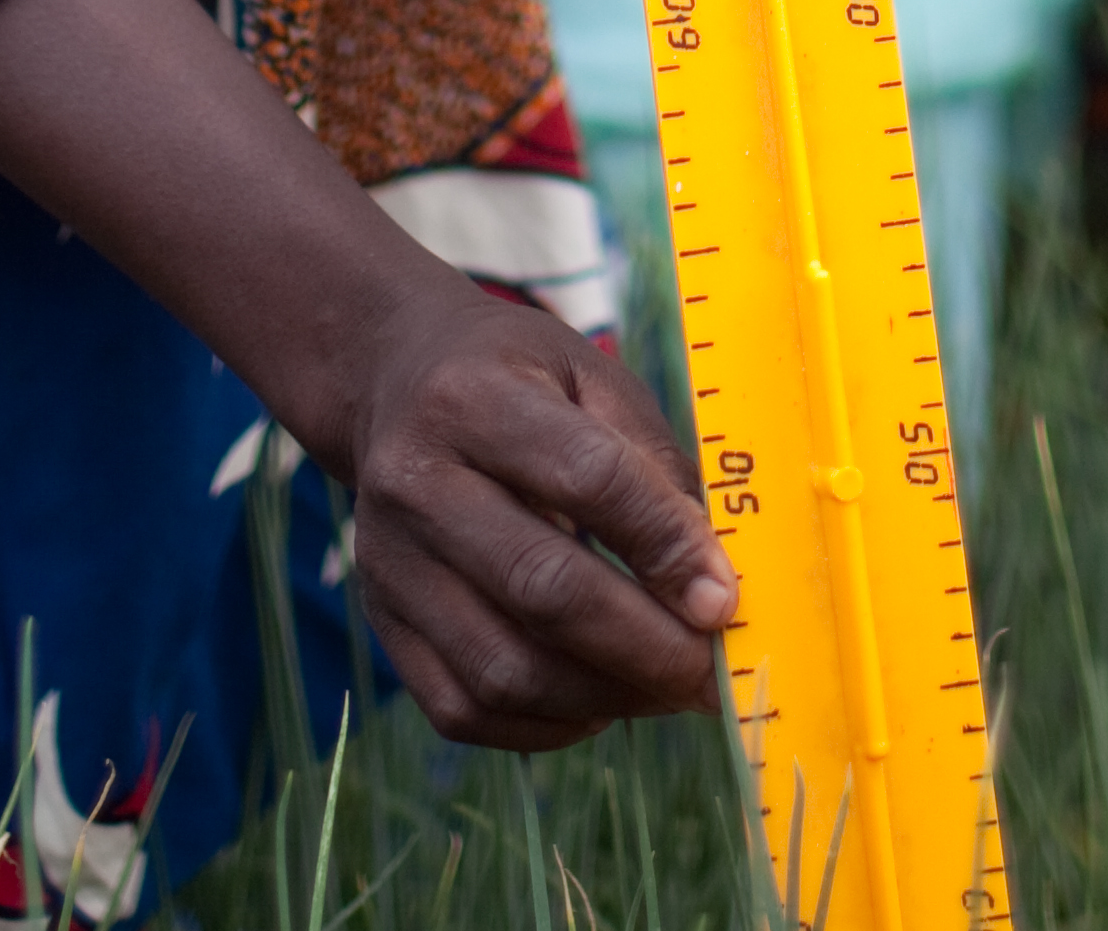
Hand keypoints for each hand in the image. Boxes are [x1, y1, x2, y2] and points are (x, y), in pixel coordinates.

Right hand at [312, 267, 737, 747]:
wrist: (394, 383)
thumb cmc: (520, 381)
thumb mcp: (591, 380)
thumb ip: (654, 468)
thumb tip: (716, 584)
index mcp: (475, 398)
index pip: (588, 480)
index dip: (665, 546)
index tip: (724, 602)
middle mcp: (415, 482)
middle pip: (540, 588)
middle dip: (644, 646)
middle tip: (711, 674)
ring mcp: (389, 563)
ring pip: (501, 669)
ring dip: (603, 697)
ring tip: (666, 689)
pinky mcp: (383, 623)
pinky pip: (464, 709)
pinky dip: (546, 726)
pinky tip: (599, 702)